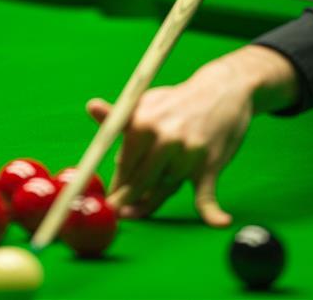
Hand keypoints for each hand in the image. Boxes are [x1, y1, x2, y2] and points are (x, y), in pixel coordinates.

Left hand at [87, 45, 297, 225]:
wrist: (221, 91)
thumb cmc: (176, 103)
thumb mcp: (146, 104)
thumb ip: (118, 116)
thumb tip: (91, 107)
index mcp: (143, 123)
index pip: (124, 164)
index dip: (116, 184)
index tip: (108, 198)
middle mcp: (164, 139)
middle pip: (140, 181)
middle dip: (126, 200)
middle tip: (117, 212)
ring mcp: (188, 154)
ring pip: (164, 190)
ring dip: (150, 204)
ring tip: (134, 213)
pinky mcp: (210, 164)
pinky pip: (207, 193)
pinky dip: (212, 212)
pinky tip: (219, 222)